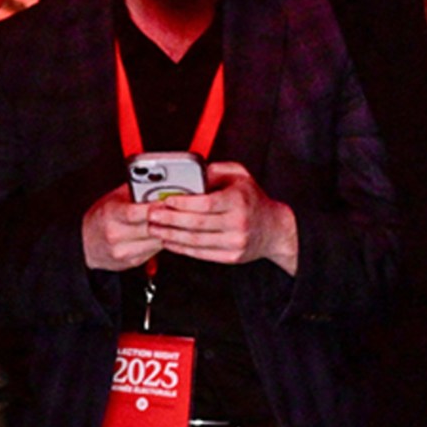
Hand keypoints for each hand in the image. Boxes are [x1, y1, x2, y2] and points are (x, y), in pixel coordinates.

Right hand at [82, 183, 165, 271]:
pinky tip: (161, 233)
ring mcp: (124, 250)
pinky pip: (155, 250)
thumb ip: (132, 191)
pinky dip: (161, 241)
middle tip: (175, 211)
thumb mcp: (111, 199)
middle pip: (149, 228)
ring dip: (166, 231)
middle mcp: (115, 234)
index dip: (152, 207)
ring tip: (169, 222)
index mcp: (110, 215)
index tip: (165, 201)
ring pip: (156, 240)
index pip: (133, 212)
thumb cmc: (101, 219)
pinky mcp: (133, 261)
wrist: (86, 245)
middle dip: (165, 219)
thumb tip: (154, 180)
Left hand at [146, 162, 299, 273]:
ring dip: (170, 235)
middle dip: (169, 219)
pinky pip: (200, 253)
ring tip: (154, 228)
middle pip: (196, 223)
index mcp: (238, 200)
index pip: (205, 203)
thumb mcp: (239, 175)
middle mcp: (238, 223)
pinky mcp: (230, 257)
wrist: (274, 229)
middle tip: (151, 214)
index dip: (182, 202)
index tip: (165, 199)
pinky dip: (181, 248)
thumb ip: (215, 170)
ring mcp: (235, 242)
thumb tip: (191, 172)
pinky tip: (168, 241)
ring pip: (195, 241)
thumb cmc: (251, 198)